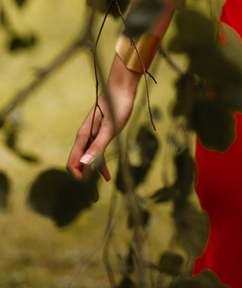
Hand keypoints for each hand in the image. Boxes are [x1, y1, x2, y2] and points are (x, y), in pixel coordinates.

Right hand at [66, 58, 139, 184]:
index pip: (73, 164)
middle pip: (78, 165)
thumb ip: (98, 146)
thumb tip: (84, 165)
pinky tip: (107, 176)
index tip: (87, 191)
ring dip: (91, 177)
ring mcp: (92, 136)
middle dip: (82, 183)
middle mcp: (84, 137)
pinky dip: (99, 166)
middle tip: (91, 200)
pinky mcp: (101, 134)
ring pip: (87, 161)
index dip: (77, 179)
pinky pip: (96, 155)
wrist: (123, 88)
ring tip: (97, 193)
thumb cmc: (117, 105)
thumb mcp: (110, 128)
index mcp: (83, 136)